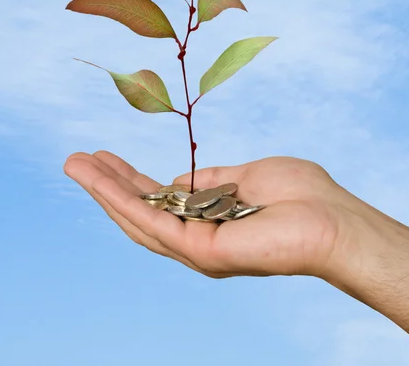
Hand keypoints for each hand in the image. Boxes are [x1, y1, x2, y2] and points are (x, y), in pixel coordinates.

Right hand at [63, 150, 345, 279]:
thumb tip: (179, 180)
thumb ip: (210, 180)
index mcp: (208, 221)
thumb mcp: (246, 176)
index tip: (106, 157)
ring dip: (103, 191)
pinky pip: (153, 223)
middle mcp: (196, 240)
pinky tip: (100, 179)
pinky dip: (123, 200)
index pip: (159, 201)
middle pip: (140, 212)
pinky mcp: (201, 251)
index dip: (130, 179)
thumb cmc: (300, 195)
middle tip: (75, 160)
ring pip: (137, 219)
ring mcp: (196, 249)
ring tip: (74, 164)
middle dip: (106, 186)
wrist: (333, 219)